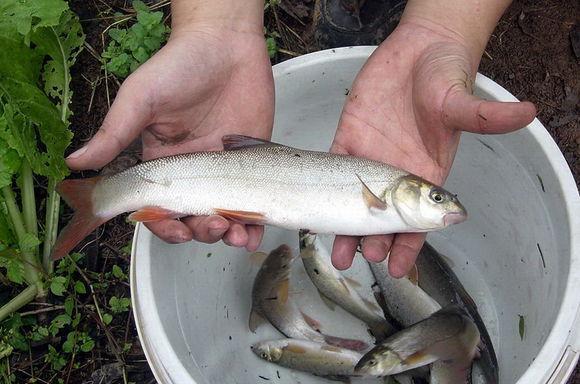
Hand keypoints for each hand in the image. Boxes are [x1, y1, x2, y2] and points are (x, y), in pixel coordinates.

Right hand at [66, 26, 273, 250]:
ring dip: (228, 235)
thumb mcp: (141, 98)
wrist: (226, 44)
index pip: (157, 207)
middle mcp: (191, 174)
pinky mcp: (250, 165)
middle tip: (211, 226)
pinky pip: (251, 204)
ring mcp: (222, 172)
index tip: (172, 226)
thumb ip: (114, 132)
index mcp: (160, 164)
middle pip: (191, 220)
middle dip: (199, 232)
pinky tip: (254, 232)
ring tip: (236, 234)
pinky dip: (253, 225)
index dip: (162, 224)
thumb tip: (75, 162)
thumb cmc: (179, 66)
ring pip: (223, 219)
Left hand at [329, 20, 535, 276]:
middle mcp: (396, 174)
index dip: (408, 244)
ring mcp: (370, 158)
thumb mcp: (461, 100)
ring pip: (354, 201)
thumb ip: (483, 115)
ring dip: (346, 227)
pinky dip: (325, 189)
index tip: (397, 268)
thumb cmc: (445, 76)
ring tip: (339, 253)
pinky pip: (334, 167)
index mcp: (425, 175)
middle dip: (374, 240)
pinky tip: (317, 212)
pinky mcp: (349, 138)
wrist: (420, 50)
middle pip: (383, 218)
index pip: (418, 220)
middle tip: (363, 256)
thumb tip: (527, 113)